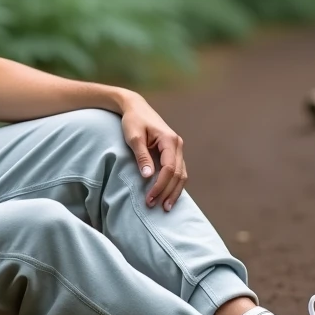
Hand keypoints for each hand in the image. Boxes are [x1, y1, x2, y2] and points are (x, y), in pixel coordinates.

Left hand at [120, 93, 186, 211]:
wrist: (135, 107)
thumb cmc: (133, 120)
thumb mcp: (133, 137)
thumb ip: (141, 156)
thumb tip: (148, 176)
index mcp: (169, 140)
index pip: (169, 168)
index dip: (160, 185)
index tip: (149, 198)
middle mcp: (177, 144)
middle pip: (178, 174)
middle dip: (167, 192)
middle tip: (155, 206)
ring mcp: (177, 149)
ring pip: (181, 175)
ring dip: (174, 191)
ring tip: (165, 207)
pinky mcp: (173, 152)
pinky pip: (178, 171)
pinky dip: (174, 184)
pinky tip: (168, 196)